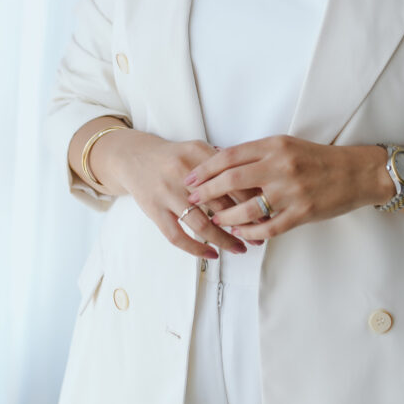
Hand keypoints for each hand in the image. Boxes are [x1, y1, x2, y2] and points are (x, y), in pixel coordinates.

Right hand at [93, 129, 261, 257]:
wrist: (135, 157)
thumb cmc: (174, 157)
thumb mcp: (197, 149)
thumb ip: (222, 163)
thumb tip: (253, 182)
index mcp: (198, 154)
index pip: (232, 179)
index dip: (252, 198)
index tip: (267, 211)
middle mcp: (183, 173)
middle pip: (220, 202)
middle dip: (243, 221)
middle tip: (260, 236)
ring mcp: (167, 193)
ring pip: (201, 223)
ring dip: (223, 239)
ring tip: (240, 248)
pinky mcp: (154, 210)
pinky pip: (177, 235)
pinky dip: (195, 248)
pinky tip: (211, 254)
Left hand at [183, 136, 384, 240]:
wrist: (356, 173)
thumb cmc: (319, 158)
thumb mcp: (287, 146)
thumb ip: (259, 154)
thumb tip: (224, 163)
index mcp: (275, 146)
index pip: (230, 156)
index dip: (205, 168)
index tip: (190, 177)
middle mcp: (281, 166)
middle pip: (231, 180)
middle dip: (205, 192)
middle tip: (191, 200)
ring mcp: (291, 191)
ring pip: (246, 208)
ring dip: (225, 217)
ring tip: (214, 220)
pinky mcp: (302, 213)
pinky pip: (268, 227)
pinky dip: (250, 232)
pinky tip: (240, 233)